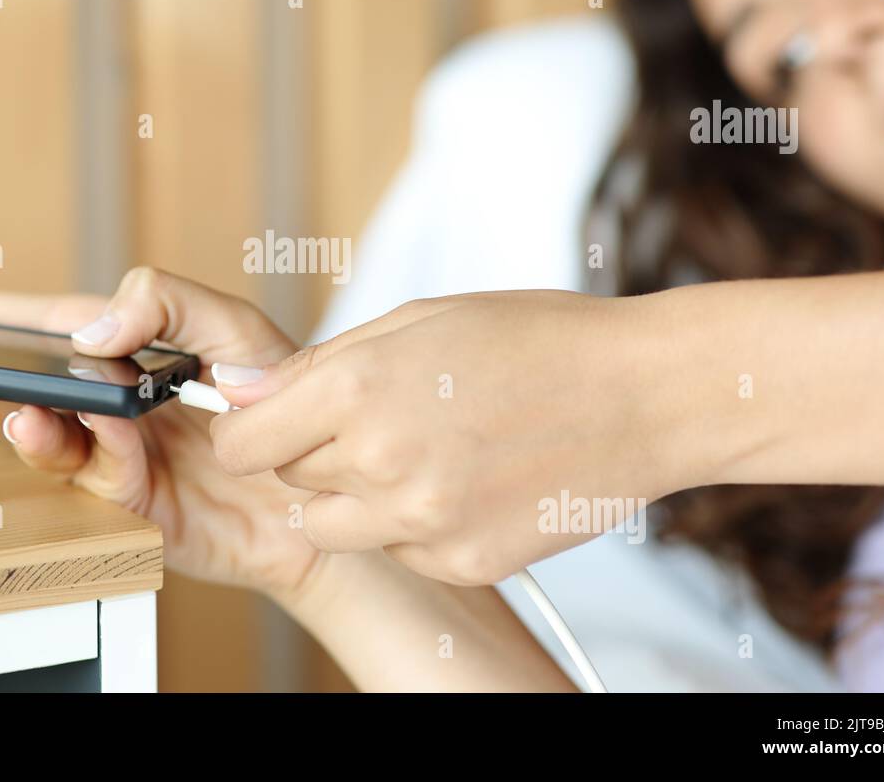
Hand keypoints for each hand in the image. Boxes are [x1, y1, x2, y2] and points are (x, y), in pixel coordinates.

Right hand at [0, 268, 325, 601]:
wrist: (318, 490)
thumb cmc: (279, 395)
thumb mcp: (232, 326)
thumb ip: (166, 302)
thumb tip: (89, 328)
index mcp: (98, 342)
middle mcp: (83, 395)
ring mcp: (96, 449)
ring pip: (22, 434)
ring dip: (16, 425)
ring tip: (26, 413)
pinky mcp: (120, 499)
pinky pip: (87, 474)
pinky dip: (95, 456)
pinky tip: (116, 443)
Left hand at [208, 290, 688, 585]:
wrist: (642, 396)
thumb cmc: (536, 342)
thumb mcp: (416, 322)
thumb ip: (319, 365)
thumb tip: (240, 391)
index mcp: (359, 387)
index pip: (242, 442)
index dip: (252, 430)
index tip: (271, 424)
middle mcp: (381, 461)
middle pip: (289, 478)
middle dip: (315, 451)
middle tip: (379, 419)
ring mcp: (423, 520)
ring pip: (334, 524)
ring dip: (356, 495)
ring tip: (420, 453)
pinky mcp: (460, 561)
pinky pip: (397, 550)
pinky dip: (414, 524)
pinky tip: (464, 482)